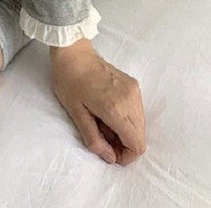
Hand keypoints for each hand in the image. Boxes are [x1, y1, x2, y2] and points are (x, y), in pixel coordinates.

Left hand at [50, 38, 145, 165]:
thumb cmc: (69, 80)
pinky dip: (126, 118)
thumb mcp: (75, 113)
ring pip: (140, 125)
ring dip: (125, 130)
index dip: (125, 156)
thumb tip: (110, 158)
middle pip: (140, 137)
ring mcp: (134, 91)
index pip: (137, 145)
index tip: (108, 151)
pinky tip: (107, 110)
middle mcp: (130, 100)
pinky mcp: (133, 85)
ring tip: (102, 120)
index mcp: (116, 109)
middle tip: (101, 134)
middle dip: (123, 144)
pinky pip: (137, 111)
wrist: (73, 52)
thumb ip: (93, 139)